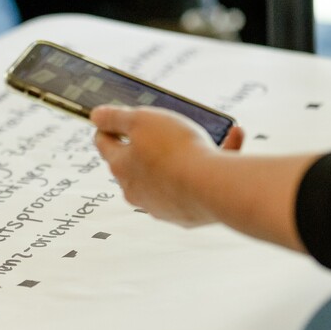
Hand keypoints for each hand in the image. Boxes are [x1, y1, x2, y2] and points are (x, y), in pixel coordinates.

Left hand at [90, 105, 244, 226]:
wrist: (211, 187)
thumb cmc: (174, 150)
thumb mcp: (142, 121)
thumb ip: (116, 118)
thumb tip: (95, 116)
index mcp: (121, 167)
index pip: (105, 144)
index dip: (108, 127)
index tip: (113, 118)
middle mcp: (136, 190)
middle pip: (136, 162)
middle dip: (146, 144)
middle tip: (159, 127)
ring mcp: (161, 204)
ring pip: (171, 171)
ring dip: (187, 149)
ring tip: (207, 129)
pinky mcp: (188, 212)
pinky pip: (198, 181)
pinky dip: (214, 160)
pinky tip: (235, 136)